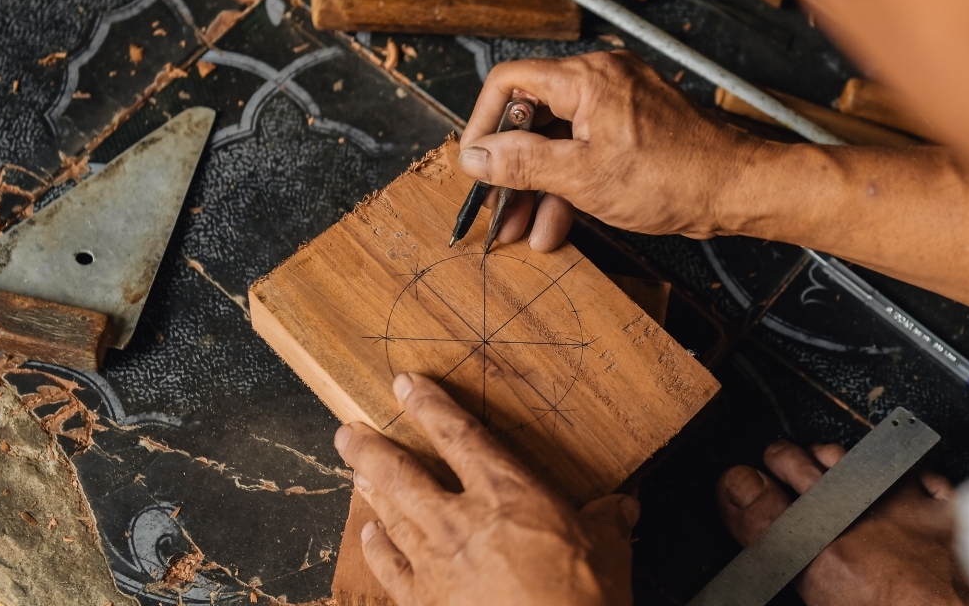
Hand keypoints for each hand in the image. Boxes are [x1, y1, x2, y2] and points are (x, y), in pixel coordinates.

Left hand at [334, 373, 639, 605]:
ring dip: (370, 490)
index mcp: (506, 492)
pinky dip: (376, 551)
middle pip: (402, 473)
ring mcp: (436, 565)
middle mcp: (460, 521)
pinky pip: (390, 570)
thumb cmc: (580, 598)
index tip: (405, 384)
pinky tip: (368, 537)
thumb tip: (621, 508)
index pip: (458, 435)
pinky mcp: (425, 603)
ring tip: (355, 471)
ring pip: (391, 516)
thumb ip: (606, 521)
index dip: (429, 405)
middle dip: (371, 449)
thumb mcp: (607, 548)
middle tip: (347, 432)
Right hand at [458, 51, 756, 250]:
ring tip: (520, 229)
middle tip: (493, 205)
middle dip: (510, 166)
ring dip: (537, 185)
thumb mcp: (582, 177)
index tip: (473, 163)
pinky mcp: (633, 127)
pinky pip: (586, 150)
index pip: (509, 82)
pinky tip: (555, 224)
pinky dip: (568, 184)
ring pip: (559, 140)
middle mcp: (601, 80)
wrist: (738, 189)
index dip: (482, 123)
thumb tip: (474, 156)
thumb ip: (521, 162)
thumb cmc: (674, 177)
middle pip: (532, 115)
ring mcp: (618, 103)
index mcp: (586, 78)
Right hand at [717, 440, 968, 605]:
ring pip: (846, 455)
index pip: (755, 505)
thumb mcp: (827, 602)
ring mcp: (899, 505)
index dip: (736, 490)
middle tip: (773, 468)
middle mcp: (853, 519)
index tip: (734, 488)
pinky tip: (894, 482)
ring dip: (828, 460)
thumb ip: (790, 570)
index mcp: (817, 557)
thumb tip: (773, 560)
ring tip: (822, 466)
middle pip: (793, 462)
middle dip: (777, 461)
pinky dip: (900, 475)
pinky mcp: (944, 508)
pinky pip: (913, 471)